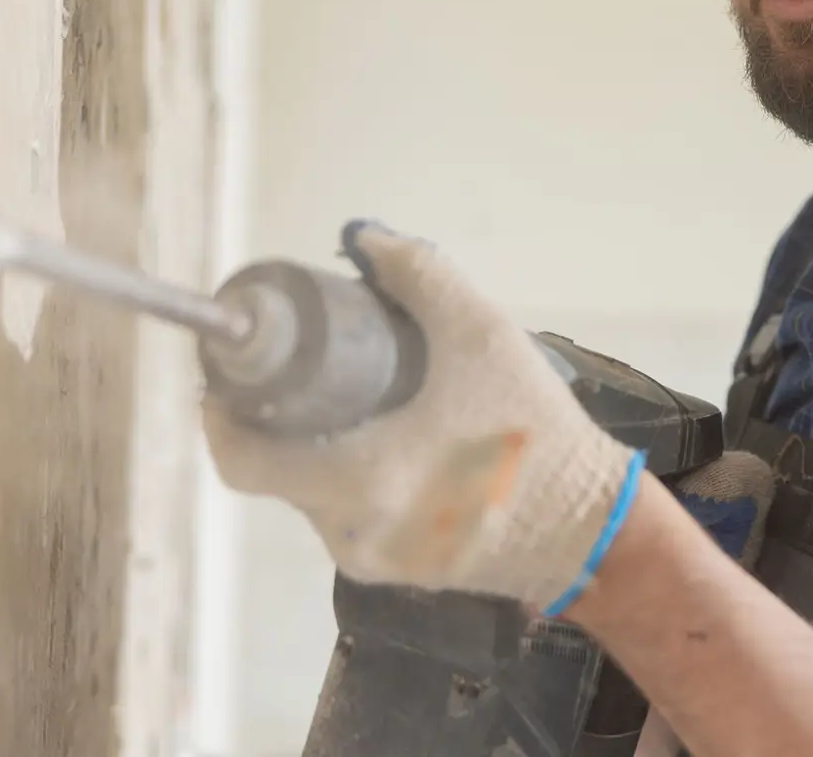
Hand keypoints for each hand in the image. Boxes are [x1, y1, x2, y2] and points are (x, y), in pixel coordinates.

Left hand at [202, 222, 640, 612]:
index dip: (221, 417)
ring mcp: (373, 558)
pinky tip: (388, 439)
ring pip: (311, 497)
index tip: (224, 377)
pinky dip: (349, 477)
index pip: (245, 460)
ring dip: (316, 449)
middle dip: (280, 420)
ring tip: (351, 399)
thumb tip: (363, 240)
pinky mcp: (397, 572)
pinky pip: (347, 518)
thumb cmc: (536, 432)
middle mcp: (352, 530)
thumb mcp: (484, 336)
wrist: (591, 527)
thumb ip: (419, 278)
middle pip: (278, 472)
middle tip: (300, 371)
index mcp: (360, 478)